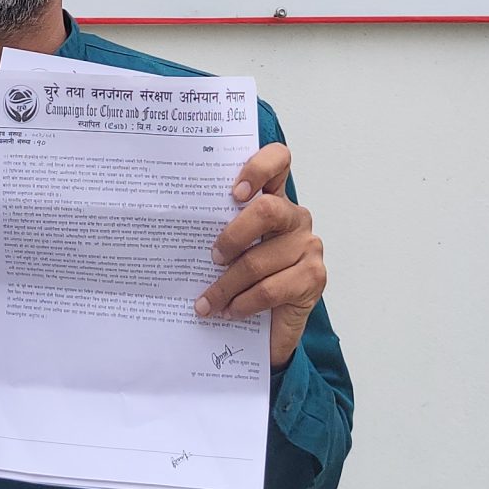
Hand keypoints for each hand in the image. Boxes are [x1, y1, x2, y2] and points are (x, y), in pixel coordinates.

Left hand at [193, 144, 324, 369]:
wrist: (268, 329)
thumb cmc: (243, 279)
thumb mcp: (228, 250)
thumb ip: (217, 231)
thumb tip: (176, 227)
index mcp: (273, 199)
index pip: (278, 160)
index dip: (258, 167)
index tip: (234, 192)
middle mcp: (294, 217)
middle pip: (267, 210)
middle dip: (232, 236)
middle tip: (213, 257)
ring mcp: (308, 246)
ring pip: (260, 259)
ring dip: (226, 285)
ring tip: (207, 302)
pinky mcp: (313, 277)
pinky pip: (270, 288)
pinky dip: (244, 302)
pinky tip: (231, 310)